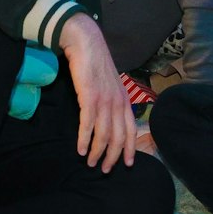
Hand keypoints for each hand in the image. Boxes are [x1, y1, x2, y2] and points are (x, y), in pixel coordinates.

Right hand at [60, 14, 136, 170]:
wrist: (86, 43)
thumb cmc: (96, 64)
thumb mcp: (111, 84)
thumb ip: (113, 100)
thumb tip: (109, 119)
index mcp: (124, 100)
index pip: (131, 130)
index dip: (129, 149)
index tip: (127, 164)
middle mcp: (117, 103)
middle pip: (118, 137)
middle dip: (112, 156)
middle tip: (105, 170)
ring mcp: (104, 101)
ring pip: (103, 134)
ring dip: (97, 152)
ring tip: (91, 163)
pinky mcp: (89, 98)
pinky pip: (88, 125)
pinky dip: (84, 140)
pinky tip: (81, 150)